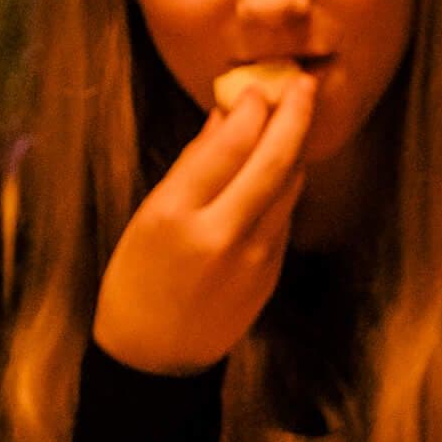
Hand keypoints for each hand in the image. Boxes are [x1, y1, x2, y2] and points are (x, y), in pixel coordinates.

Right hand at [91, 79, 313, 375]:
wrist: (156, 358)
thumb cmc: (136, 281)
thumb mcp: (148, 217)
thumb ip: (192, 167)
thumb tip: (226, 117)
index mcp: (176, 215)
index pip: (229, 146)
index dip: (252, 109)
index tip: (259, 85)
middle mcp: (221, 233)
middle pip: (273, 160)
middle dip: (295, 116)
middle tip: (304, 83)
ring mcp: (254, 256)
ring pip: (288, 186)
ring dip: (295, 148)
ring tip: (297, 114)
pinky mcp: (272, 272)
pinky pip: (285, 215)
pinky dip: (285, 185)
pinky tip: (281, 167)